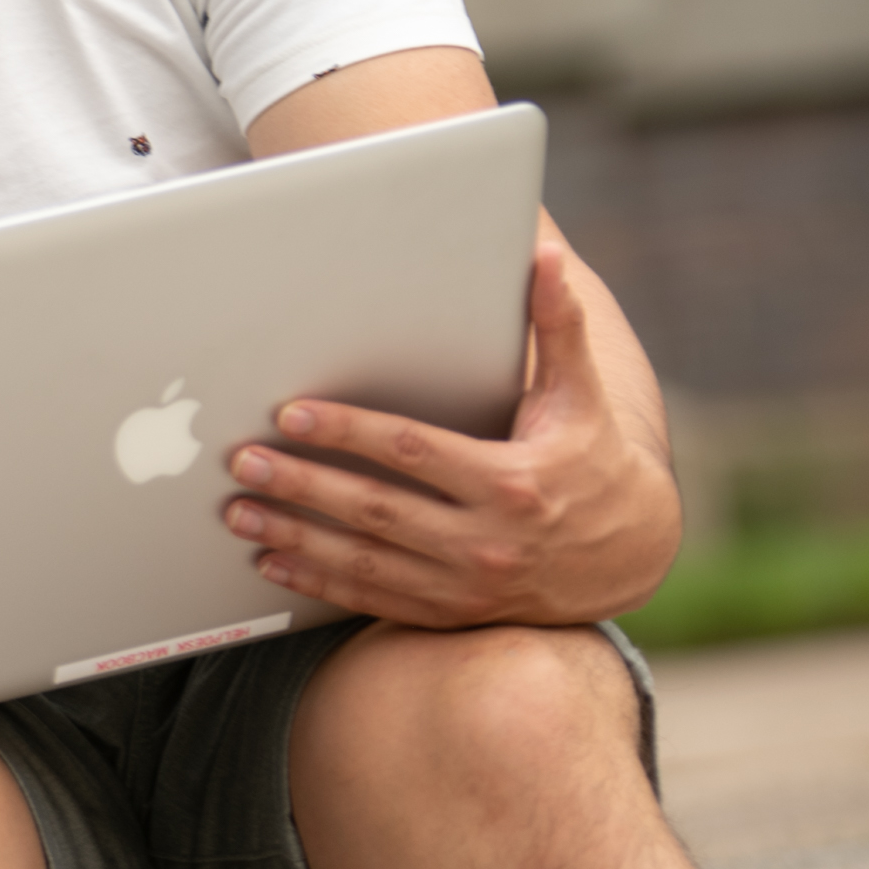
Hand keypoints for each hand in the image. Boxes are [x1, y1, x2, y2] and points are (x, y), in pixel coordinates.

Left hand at [217, 231, 681, 627]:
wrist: (629, 555)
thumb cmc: (591, 458)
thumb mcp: (580, 394)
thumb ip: (556, 325)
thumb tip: (542, 255)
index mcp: (511, 481)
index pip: (412, 450)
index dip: (348, 431)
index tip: (291, 413)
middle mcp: (486, 540)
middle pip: (376, 508)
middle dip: (303, 484)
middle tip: (243, 462)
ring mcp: (467, 585)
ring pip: (365, 561)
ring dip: (296, 536)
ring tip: (239, 511)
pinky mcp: (453, 613)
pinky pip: (374, 601)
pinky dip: (319, 583)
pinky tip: (271, 561)